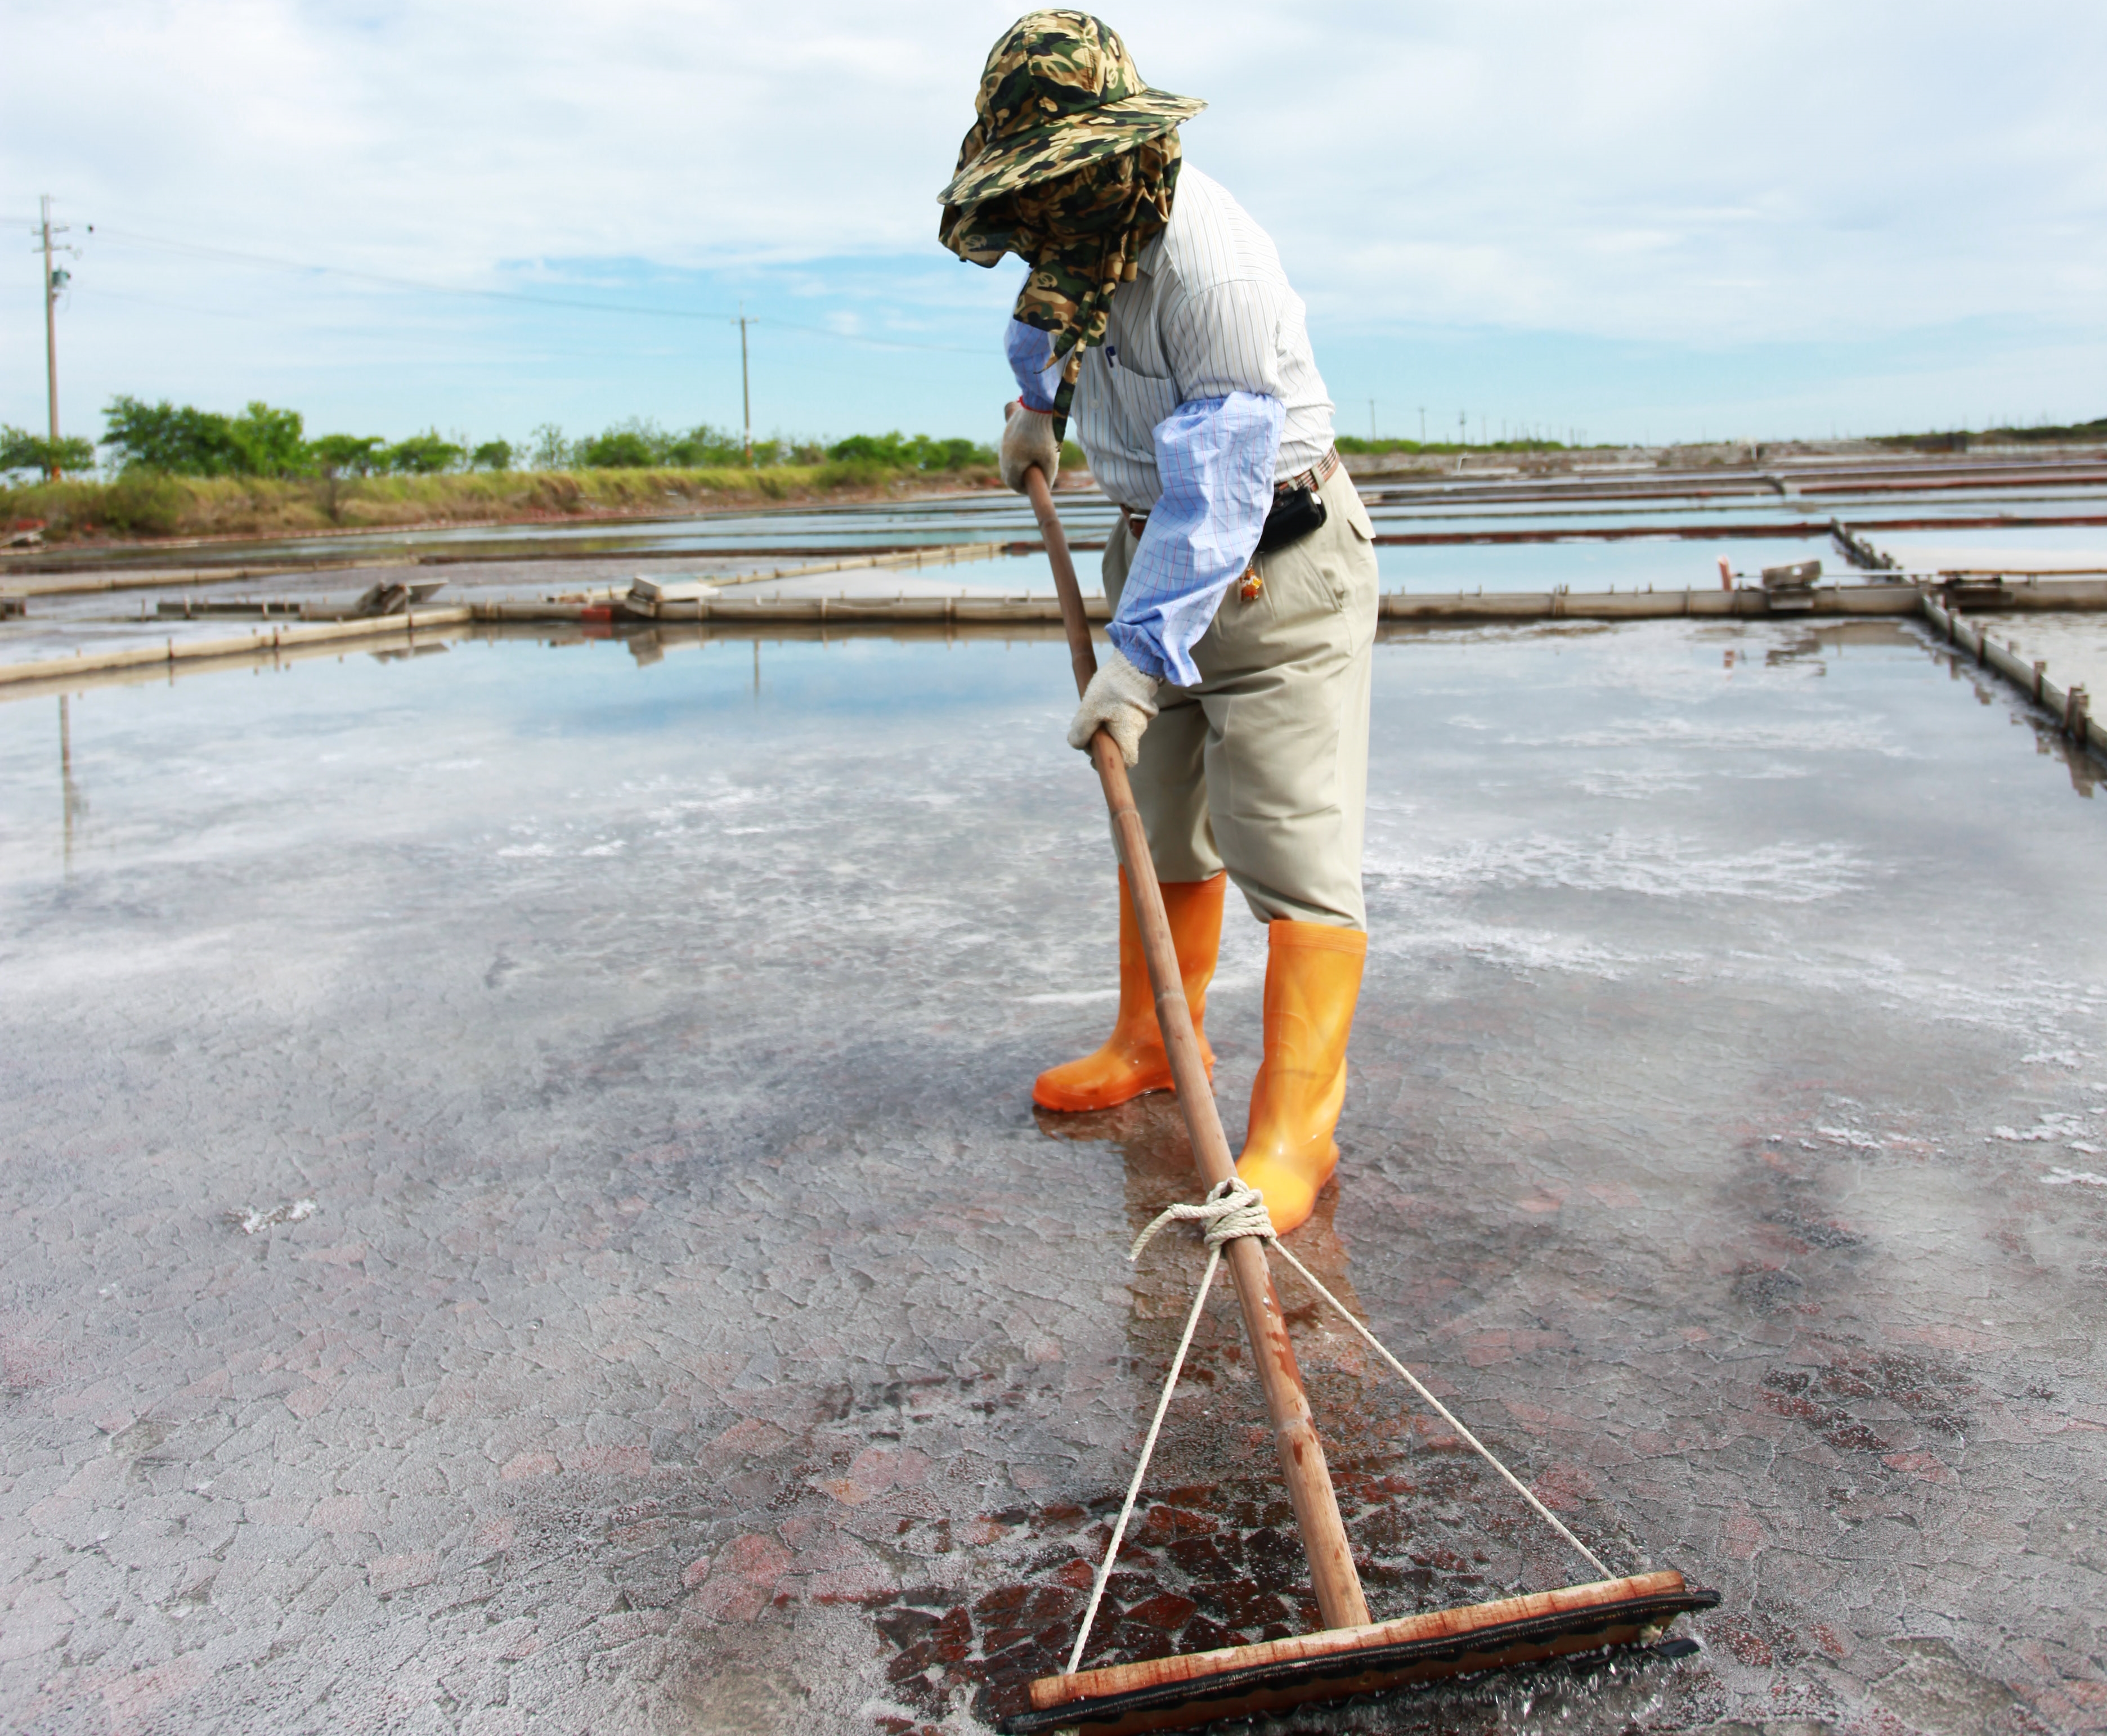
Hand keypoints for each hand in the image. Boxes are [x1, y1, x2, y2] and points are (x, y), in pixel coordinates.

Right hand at [1001, 399, 1059, 492]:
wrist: (1039, 407)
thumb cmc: (1045, 435)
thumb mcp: (1050, 459)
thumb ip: (1048, 476)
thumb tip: (1047, 487)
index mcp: (1012, 463)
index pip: (1013, 484)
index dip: (1023, 489)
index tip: (1032, 490)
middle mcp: (1004, 454)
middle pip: (1009, 473)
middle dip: (1020, 478)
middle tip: (1033, 478)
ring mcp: (1004, 442)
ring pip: (1009, 460)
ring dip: (1018, 465)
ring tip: (1033, 462)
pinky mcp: (1007, 432)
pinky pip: (1010, 448)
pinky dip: (1018, 453)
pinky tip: (1031, 448)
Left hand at [1066, 643, 1158, 766]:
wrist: (1135, 659)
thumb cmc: (1112, 687)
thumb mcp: (1089, 710)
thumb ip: (1081, 731)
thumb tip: (1077, 744)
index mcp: (1129, 734)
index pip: (1127, 761)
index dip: (1111, 763)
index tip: (1095, 758)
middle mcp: (1139, 728)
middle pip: (1120, 744)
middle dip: (1102, 741)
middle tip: (1087, 729)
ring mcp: (1142, 715)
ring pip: (1121, 728)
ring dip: (1106, 725)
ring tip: (1093, 710)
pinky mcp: (1140, 702)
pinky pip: (1125, 715)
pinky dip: (1113, 714)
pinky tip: (1103, 701)